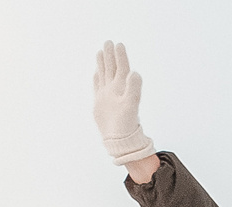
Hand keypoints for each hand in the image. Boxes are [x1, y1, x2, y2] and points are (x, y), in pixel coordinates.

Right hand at [93, 41, 157, 165]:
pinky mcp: (100, 102)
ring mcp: (107, 95)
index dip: (120, 56)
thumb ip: (134, 88)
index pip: (122, 68)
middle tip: (108, 42)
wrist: (119, 139)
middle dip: (110, 55)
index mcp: (123, 88)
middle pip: (112, 68)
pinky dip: (97, 78)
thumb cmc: (127, 124)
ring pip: (105, 75)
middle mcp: (115, 90)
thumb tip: (135, 72)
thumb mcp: (131, 104)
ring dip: (103, 63)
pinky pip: (98, 86)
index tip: (118, 44)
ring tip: (101, 51)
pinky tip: (96, 72)